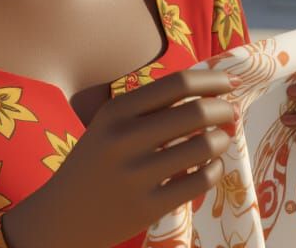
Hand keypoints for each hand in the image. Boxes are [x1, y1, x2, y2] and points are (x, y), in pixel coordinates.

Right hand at [1, 69, 241, 247]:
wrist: (62, 215)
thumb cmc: (96, 162)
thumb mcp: (110, 125)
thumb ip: (151, 108)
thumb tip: (212, 94)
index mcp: (116, 111)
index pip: (178, 84)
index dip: (213, 80)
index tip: (232, 81)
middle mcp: (124, 138)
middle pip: (197, 112)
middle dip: (224, 109)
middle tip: (230, 113)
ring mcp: (136, 174)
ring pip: (204, 147)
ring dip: (222, 140)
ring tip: (221, 140)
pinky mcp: (149, 206)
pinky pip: (201, 181)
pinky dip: (216, 169)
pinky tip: (212, 166)